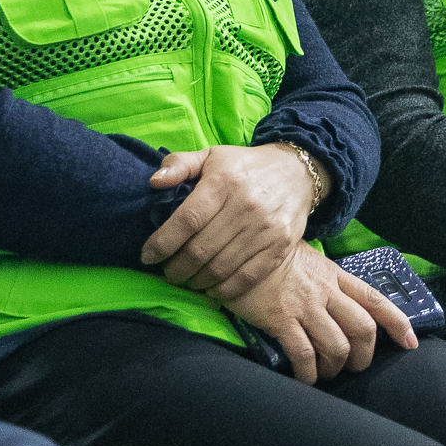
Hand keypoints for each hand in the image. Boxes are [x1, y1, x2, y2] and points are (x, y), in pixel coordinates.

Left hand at [142, 144, 320, 300]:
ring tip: (185, 280)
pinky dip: (223, 290)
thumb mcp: (211, 156)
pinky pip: (246, 278)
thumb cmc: (245, 166)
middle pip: (200, 250)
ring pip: (220, 268)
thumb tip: (154, 182)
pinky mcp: (280, 247)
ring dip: (195, 281)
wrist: (297, 172)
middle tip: (166, 273)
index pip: (187, 220)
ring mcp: (265, 230)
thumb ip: (179, 164)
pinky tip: (210, 288)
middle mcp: (245, 207)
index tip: (147, 256)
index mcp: (223, 182)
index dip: (163, 242)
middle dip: (176, 268)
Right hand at [223, 244, 417, 384]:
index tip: (411, 343)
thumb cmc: (272, 257)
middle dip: (364, 356)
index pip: (376, 300)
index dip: (399, 323)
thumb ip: (328, 282)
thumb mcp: (309, 261)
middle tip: (353, 367)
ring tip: (325, 374)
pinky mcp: (280, 318)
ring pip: (337, 346)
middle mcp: (326, 291)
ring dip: (335, 368)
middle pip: (363, 329)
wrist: (236, 248)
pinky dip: (308, 374)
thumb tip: (342, 306)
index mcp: (336, 275)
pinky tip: (304, 380)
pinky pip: (303, 354)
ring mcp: (304, 305)